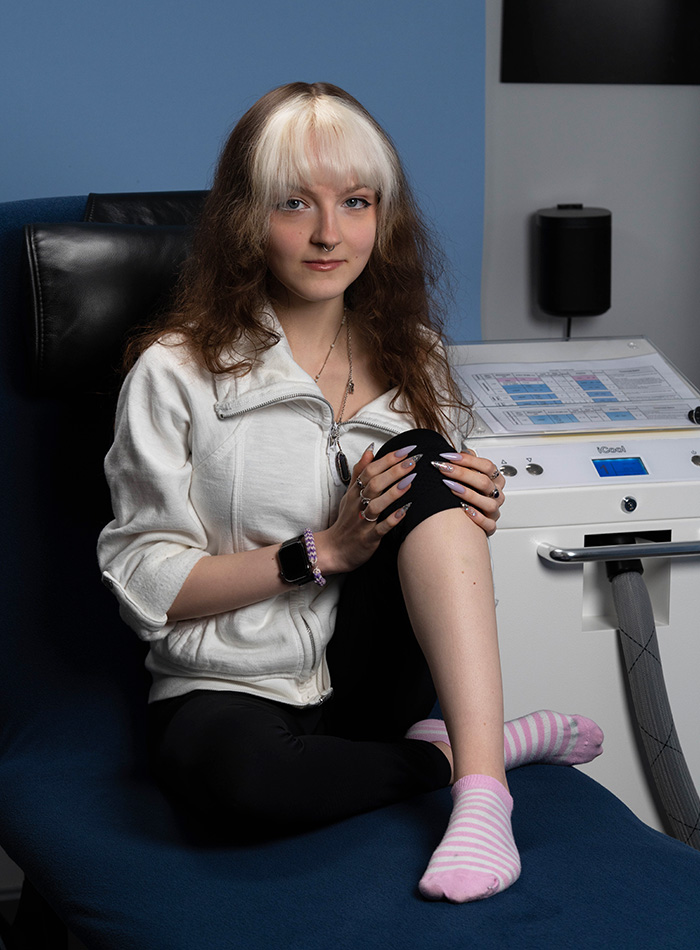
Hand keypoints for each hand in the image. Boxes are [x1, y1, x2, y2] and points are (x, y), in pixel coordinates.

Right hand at [314, 444, 419, 574]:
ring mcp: (363, 522)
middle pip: (374, 484)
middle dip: (393, 472)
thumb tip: (370, 450)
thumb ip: (360, 472)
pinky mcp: (368, 539)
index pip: (369, 471)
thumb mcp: (349, 494)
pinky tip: (404, 511)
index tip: (404, 451)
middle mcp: (358, 505)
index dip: (387, 460)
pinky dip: (392, 520)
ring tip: (410, 482)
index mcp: (354, 493)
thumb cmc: (346, 521)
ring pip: (377, 505)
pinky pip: (380, 529)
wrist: (335, 550)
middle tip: (411, 462)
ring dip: (393, 493)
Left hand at [432, 449, 504, 536]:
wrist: (468, 517)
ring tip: (452, 488)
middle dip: (462, 474)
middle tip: (444, 469)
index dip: (468, 460)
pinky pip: (488, 524)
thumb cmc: (469, 492)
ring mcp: (494, 510)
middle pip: (484, 482)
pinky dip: (477, 517)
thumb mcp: (469, 475)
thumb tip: (462, 450)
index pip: (487, 466)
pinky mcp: (490, 525)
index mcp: (495, 480)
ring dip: (469, 494)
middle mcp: (496, 494)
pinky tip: (464, 509)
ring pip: (488, 503)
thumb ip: (468, 463)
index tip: (449, 457)